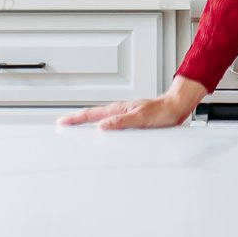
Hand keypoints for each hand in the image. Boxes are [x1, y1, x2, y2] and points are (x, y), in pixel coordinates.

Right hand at [58, 77, 207, 129]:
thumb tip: (102, 126)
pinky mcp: (129, 118)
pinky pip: (110, 121)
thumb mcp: (141, 119)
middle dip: (76, 119)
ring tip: (75, 126)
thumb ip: (121, 122)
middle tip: (63, 124)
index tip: (62, 122)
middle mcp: (119, 110)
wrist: (175, 107)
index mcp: (119, 109)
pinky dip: (100, 124)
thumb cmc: (162, 112)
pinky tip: (100, 129)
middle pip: (92, 114)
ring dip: (87, 121)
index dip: (76, 119)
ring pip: (100, 117)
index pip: (92, 114)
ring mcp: (124, 113)